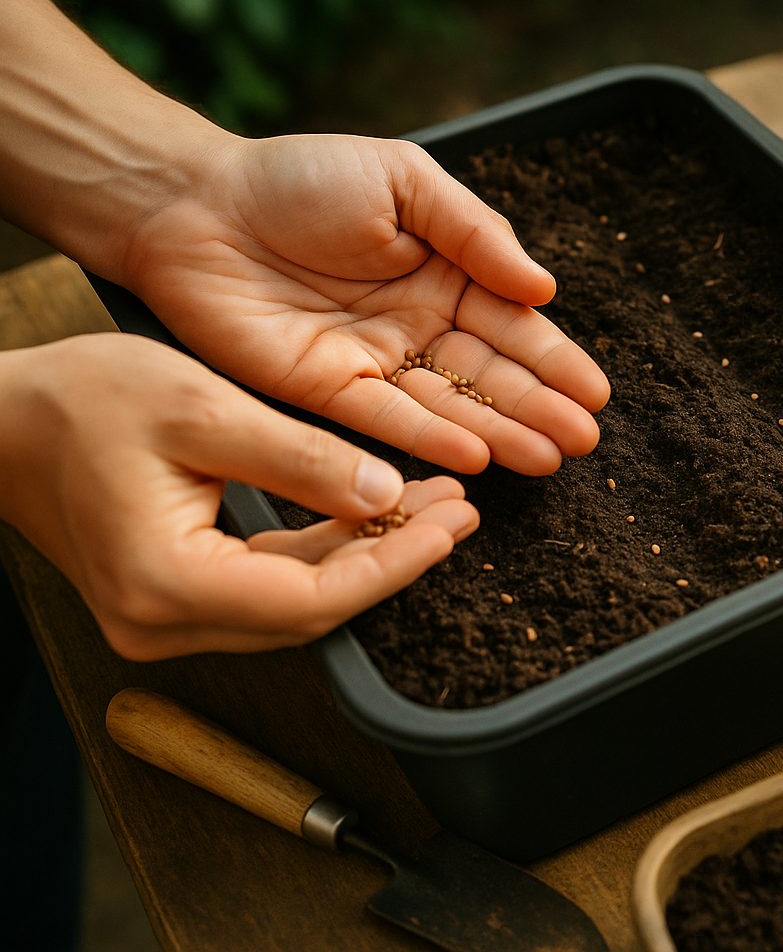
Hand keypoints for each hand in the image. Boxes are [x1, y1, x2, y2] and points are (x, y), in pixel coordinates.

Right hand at [0, 334, 478, 659]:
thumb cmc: (81, 400)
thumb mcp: (202, 409)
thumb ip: (299, 459)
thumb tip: (388, 496)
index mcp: (166, 584)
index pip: (311, 600)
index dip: (394, 566)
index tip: (453, 526)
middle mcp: (162, 623)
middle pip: (311, 610)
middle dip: (394, 559)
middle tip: (461, 511)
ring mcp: (164, 620)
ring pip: (295, 602)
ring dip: (366, 556)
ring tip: (435, 507)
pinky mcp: (172, 599)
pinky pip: (268, 586)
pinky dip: (323, 551)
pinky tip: (374, 513)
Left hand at [115, 132, 609, 475]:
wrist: (192, 202)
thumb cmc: (299, 178)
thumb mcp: (404, 181)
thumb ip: (476, 233)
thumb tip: (543, 287)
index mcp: (444, 273)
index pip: (512, 324)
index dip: (556, 360)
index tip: (596, 395)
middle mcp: (417, 324)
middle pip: (491, 375)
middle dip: (541, 408)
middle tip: (584, 442)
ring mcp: (374, 361)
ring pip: (449, 406)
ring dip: (501, 433)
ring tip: (549, 458)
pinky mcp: (325, 391)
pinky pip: (387, 419)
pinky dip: (430, 438)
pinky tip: (476, 455)